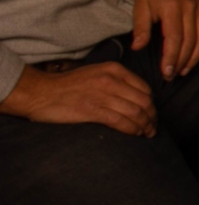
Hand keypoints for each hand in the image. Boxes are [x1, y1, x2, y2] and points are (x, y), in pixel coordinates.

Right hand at [1, 63, 155, 135]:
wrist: (40, 92)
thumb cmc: (67, 86)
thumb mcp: (96, 74)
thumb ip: (116, 82)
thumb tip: (135, 99)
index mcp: (114, 70)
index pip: (145, 89)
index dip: (152, 104)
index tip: (151, 114)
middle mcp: (111, 80)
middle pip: (144, 101)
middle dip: (152, 117)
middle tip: (152, 127)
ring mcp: (102, 95)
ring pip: (135, 112)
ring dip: (145, 125)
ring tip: (146, 133)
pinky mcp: (92, 110)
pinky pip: (121, 121)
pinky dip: (132, 129)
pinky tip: (134, 134)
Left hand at [133, 0, 198, 80]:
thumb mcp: (139, 7)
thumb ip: (140, 28)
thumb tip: (137, 48)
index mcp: (171, 6)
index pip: (174, 38)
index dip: (171, 58)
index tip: (166, 73)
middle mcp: (190, 6)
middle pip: (190, 40)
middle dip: (182, 61)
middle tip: (173, 75)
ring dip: (196, 57)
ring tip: (186, 69)